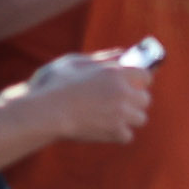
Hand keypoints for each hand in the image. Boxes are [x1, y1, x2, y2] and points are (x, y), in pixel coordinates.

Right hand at [13, 50, 153, 144]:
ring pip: (140, 118)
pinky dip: (116, 134)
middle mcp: (123, 93)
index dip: (139, 80)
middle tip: (116, 101)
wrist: (43, 112)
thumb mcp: (74, 62)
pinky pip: (127, 135)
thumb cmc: (54, 84)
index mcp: (116, 73)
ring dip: (128, 118)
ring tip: (109, 115)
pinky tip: (102, 128)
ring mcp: (122, 114)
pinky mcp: (116, 132)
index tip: (132, 83)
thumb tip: (122, 53)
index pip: (146, 76)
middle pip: (145, 99)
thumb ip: (102, 58)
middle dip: (133, 100)